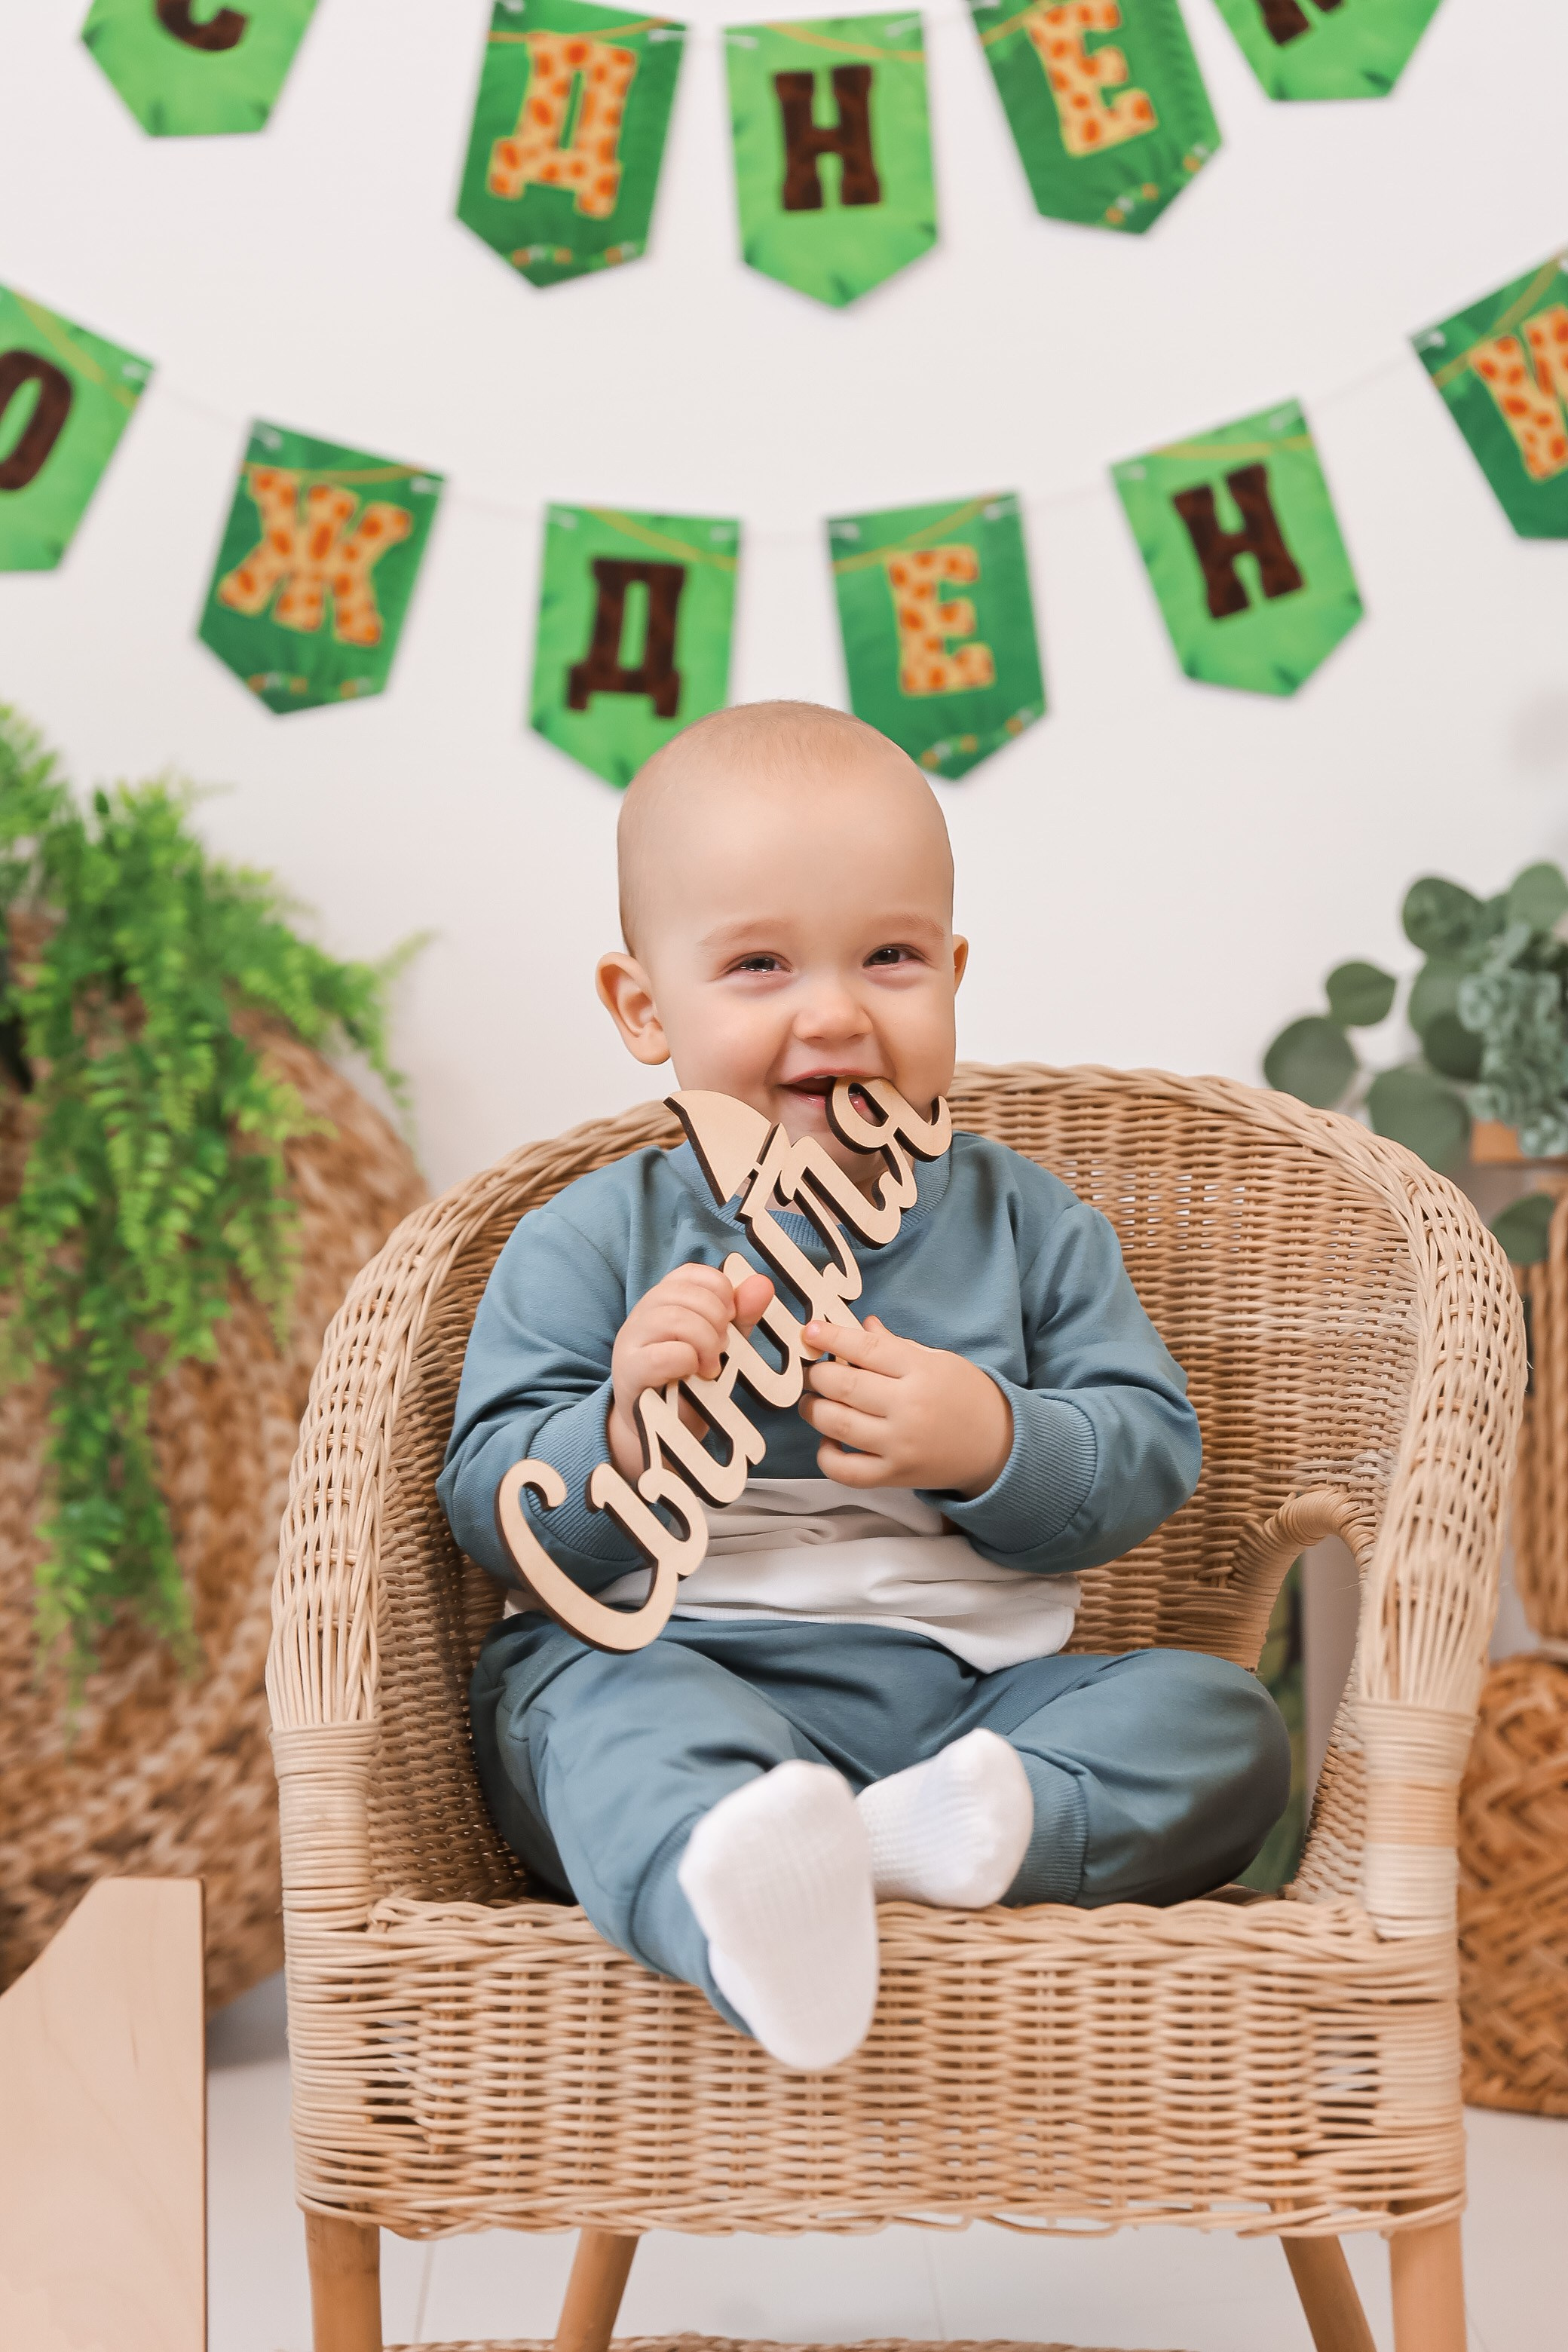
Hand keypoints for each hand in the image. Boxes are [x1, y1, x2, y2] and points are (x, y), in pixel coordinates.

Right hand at [608, 1262, 774, 1481]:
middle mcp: (643, 1311)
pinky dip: (689, 1363)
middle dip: (718, 1323)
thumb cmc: (691, 1381)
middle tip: (722, 1350)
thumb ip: (742, 1315)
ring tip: (711, 1367)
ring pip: (678, 1320)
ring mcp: (632, 1339)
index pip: (694, 1273)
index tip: (729, 1321)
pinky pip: (665, 1354)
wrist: (660, 1429)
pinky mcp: (629, 1370)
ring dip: (706, 1344)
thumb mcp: (722, 1344)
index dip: (722, 1294)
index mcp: (665, 1298)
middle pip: (689, 1295)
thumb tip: (763, 1284)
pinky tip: (694, 1376)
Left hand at [798, 1315, 1012, 1497]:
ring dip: (813, 1409)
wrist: (998, 1446)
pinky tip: (828, 1439)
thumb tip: (861, 1325)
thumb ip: (895, 1345)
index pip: (866, 1348)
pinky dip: (826, 1455)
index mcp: (921, 1370)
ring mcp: (900, 1444)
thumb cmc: (966, 1396)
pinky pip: (845, 1471)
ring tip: (813, 1401)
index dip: (831, 1337)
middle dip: (817, 1374)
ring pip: (836, 1424)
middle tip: (812, 1371)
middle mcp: (909, 1407)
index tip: (810, 1332)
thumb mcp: (938, 1361)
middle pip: (843, 1385)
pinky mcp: (894, 1475)